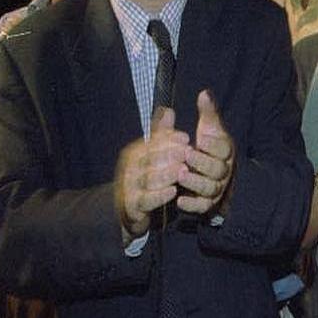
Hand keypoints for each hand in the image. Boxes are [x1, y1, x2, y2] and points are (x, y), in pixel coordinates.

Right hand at [113, 107, 189, 238]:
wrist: (130, 208)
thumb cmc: (148, 175)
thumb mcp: (153, 154)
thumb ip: (161, 134)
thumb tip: (167, 110)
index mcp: (135, 153)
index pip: (151, 143)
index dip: (168, 139)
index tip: (187, 138)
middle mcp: (129, 168)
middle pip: (149, 159)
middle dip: (169, 155)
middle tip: (189, 153)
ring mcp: (129, 187)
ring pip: (147, 179)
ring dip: (166, 174)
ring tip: (184, 171)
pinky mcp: (132, 206)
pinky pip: (145, 200)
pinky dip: (159, 196)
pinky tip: (173, 192)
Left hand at [177, 89, 234, 214]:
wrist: (213, 175)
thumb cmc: (209, 148)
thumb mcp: (209, 129)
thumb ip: (207, 113)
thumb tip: (204, 92)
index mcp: (225, 152)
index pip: (223, 149)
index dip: (213, 144)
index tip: (200, 137)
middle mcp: (224, 171)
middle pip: (217, 169)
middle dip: (202, 162)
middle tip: (185, 155)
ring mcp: (216, 188)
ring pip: (210, 187)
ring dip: (195, 182)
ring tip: (180, 175)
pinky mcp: (207, 203)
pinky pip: (203, 206)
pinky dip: (192, 204)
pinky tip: (179, 200)